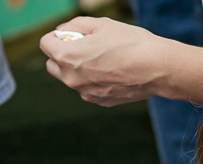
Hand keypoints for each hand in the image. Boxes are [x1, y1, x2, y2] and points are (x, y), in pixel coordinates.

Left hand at [39, 17, 168, 105]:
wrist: (157, 68)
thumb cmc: (130, 43)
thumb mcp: (101, 24)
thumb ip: (75, 26)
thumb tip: (62, 31)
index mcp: (67, 57)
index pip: (45, 44)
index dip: (58, 36)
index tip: (73, 34)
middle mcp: (71, 79)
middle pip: (52, 65)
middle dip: (62, 54)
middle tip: (84, 46)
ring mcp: (85, 93)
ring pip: (70, 78)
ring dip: (78, 68)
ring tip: (103, 58)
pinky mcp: (98, 101)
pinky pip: (87, 88)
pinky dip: (93, 80)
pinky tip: (113, 72)